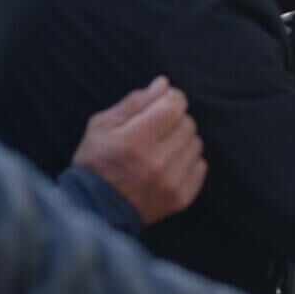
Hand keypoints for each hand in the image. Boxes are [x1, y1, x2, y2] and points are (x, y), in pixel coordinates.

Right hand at [72, 77, 205, 225]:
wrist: (95, 209)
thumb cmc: (95, 162)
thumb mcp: (102, 125)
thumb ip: (134, 102)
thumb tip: (162, 84)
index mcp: (133, 141)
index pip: (173, 107)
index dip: (172, 98)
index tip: (165, 101)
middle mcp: (155, 163)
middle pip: (187, 124)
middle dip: (175, 119)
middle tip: (158, 127)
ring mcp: (170, 183)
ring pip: (196, 144)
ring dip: (182, 140)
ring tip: (163, 147)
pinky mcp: (180, 199)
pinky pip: (200, 167)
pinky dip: (188, 161)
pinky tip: (170, 164)